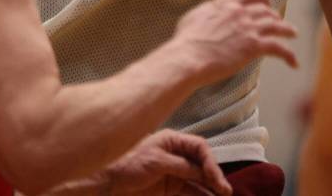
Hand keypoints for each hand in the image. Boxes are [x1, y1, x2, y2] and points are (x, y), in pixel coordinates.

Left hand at [100, 130, 230, 194]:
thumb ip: (181, 166)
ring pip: (198, 180)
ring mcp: (174, 172)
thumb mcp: (156, 162)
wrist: (106, 181)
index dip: (210, 162)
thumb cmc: (127, 164)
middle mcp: (176, 154)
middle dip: (214, 176)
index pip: (199, 148)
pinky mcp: (169, 188)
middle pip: (202, 164)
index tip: (215, 178)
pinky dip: (199, 195)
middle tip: (225, 191)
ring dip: (209, 188)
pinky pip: (189, 191)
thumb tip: (202, 172)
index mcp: (173, 141)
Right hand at [173, 0, 297, 84]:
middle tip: (277, 19)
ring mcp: (248, 28)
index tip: (264, 0)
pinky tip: (294, 63)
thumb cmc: (186, 40)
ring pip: (276, 25)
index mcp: (226, 4)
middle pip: (264, 9)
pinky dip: (289, 55)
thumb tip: (219, 0)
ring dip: (286, 29)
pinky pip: (278, 48)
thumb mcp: (195, 15)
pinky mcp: (254, 46)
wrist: (188, 57)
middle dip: (273, 14)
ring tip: (293, 33)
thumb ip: (210, 7)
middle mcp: (240, 12)